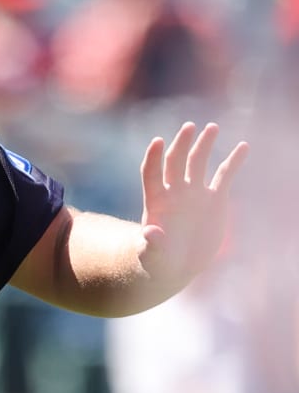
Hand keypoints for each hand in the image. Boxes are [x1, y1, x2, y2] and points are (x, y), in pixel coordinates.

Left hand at [140, 121, 247, 285]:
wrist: (177, 265)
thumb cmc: (158, 262)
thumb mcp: (152, 256)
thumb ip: (151, 245)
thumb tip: (149, 233)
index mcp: (156, 201)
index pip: (152, 173)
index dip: (154, 158)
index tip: (158, 141)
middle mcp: (174, 192)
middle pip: (175, 161)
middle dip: (182, 144)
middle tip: (189, 127)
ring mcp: (194, 193)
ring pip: (198, 163)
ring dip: (204, 145)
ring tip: (211, 127)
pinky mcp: (214, 199)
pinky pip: (224, 176)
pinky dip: (233, 161)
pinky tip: (243, 147)